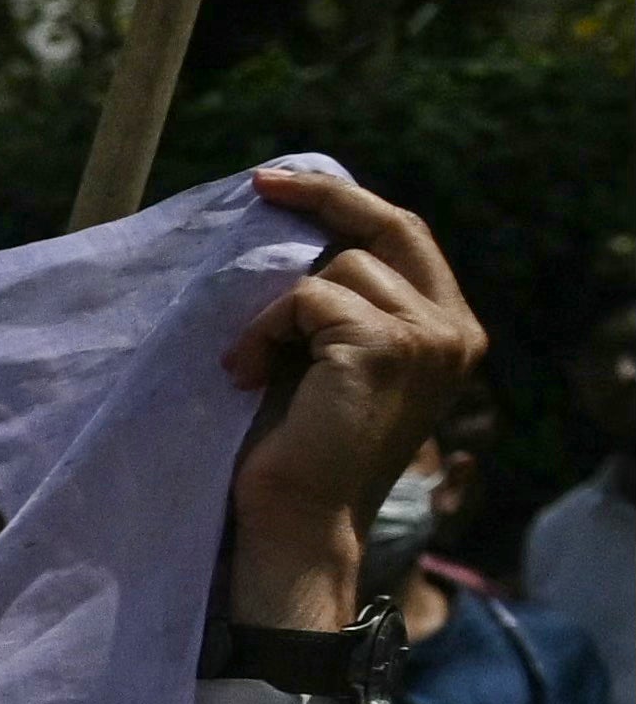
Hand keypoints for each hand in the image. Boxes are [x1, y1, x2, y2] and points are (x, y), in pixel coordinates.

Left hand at [217, 162, 483, 630]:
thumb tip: (299, 231)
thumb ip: (340, 306)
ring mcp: (427, 336)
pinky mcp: (386, 345)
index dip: (348, 203)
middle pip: (391, 226)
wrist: (296, 520)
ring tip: (253, 366)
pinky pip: (306, 298)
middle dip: (322, 198)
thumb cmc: (297, 449)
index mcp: (448, 330)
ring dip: (275, 312)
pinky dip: (264, 331)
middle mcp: (453, 329)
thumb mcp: (329, 360)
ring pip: (335, 269)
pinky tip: (249, 375)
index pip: (406, 237)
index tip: (283, 183)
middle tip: (260, 187)